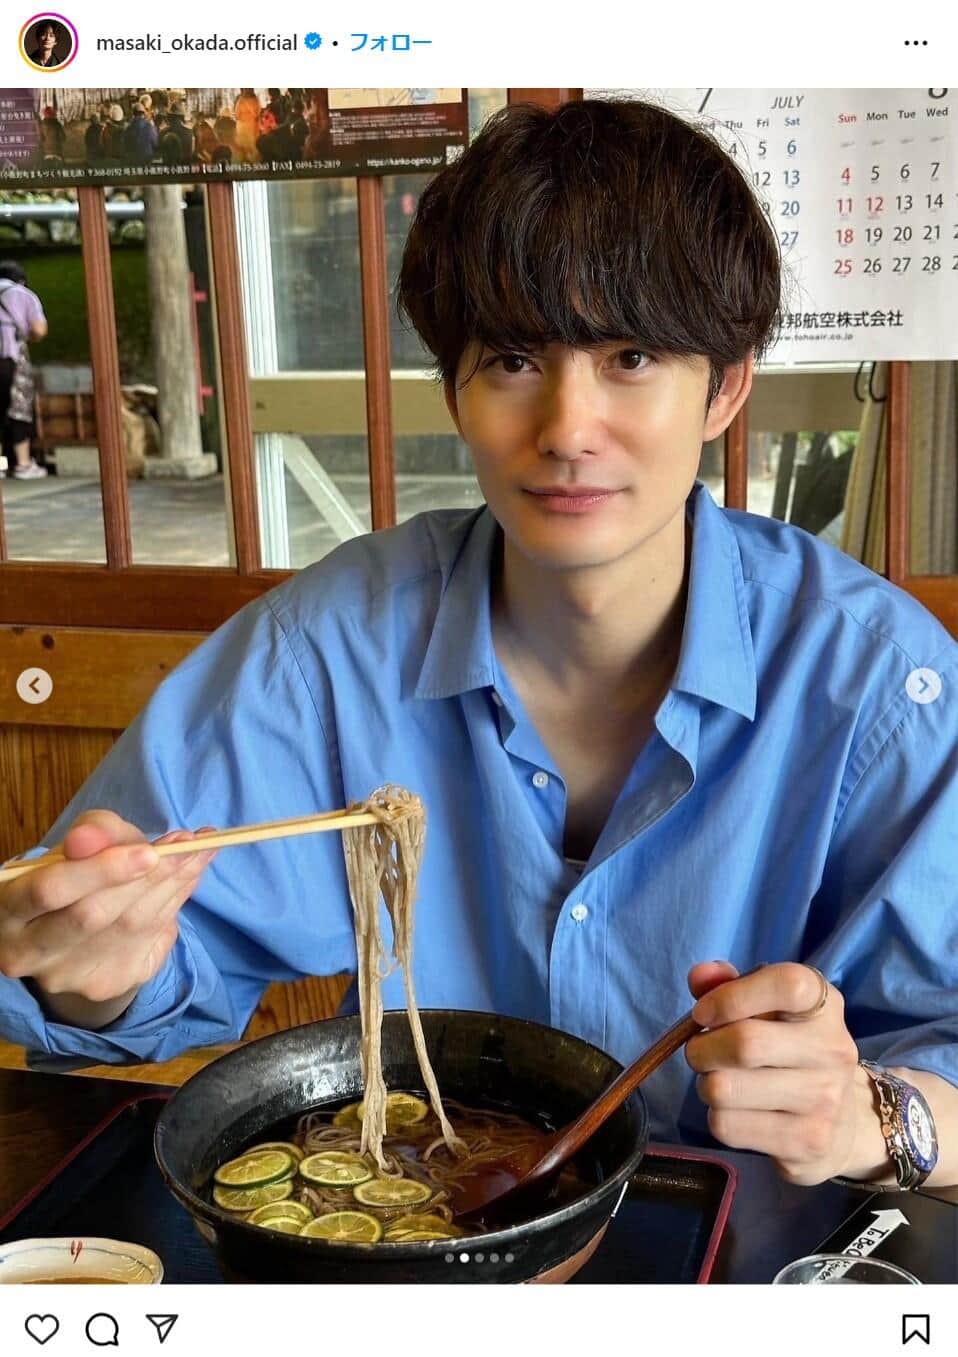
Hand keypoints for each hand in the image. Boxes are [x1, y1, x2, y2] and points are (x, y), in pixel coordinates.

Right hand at [0, 809, 217, 1005]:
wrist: (73, 932)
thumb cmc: (72, 876)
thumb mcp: (76, 845)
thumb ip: (91, 833)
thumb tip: (89, 838)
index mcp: (10, 910)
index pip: (48, 892)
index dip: (99, 871)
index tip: (148, 850)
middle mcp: (31, 953)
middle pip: (93, 916)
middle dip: (147, 877)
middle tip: (189, 844)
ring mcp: (69, 976)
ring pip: (130, 929)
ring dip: (174, 884)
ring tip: (201, 849)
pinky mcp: (107, 984)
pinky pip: (152, 940)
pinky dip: (178, 901)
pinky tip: (192, 874)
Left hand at [685, 960, 863, 1184]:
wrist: (844, 1124)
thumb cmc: (790, 1051)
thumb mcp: (768, 1010)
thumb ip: (729, 985)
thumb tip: (699, 976)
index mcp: (825, 1005)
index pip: (787, 984)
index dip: (732, 995)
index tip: (704, 1012)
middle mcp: (832, 1050)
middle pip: (745, 1043)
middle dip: (702, 1048)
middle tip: (701, 1052)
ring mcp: (824, 1100)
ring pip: (725, 1088)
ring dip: (706, 1085)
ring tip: (722, 1082)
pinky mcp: (807, 1142)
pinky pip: (728, 1125)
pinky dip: (718, 1117)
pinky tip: (739, 1112)